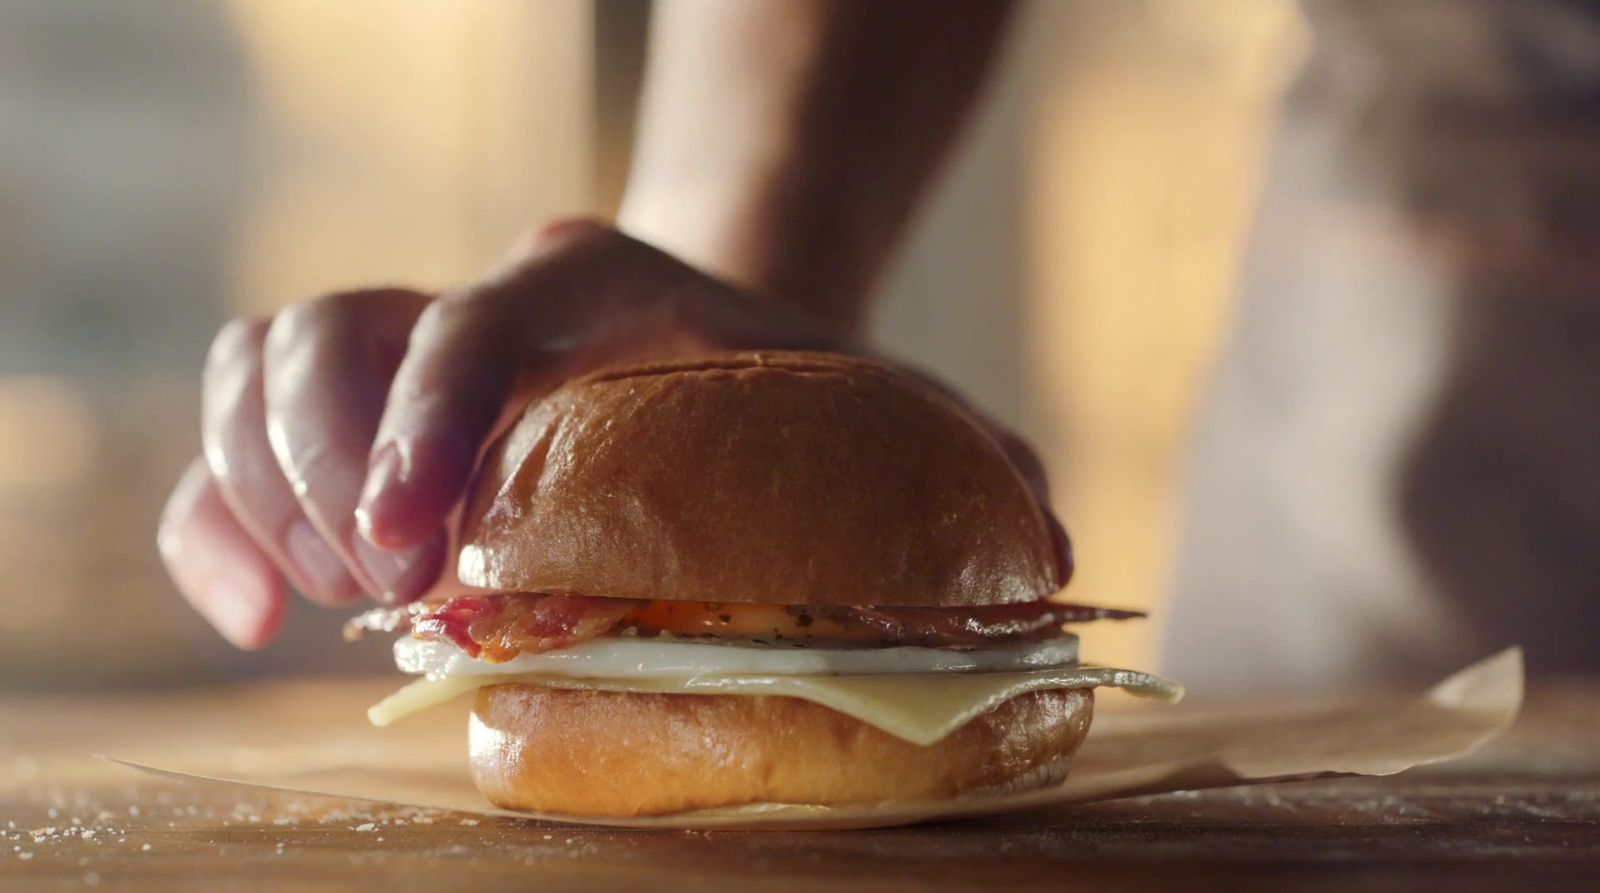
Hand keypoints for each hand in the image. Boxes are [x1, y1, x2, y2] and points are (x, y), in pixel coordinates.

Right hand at [157, 221, 1067, 648]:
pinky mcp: (353, 409)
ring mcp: (400, 347)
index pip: (479, 318)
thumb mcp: (872, 402)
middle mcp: (474, 297)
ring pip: (255, 370)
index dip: (432, 422)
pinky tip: (253, 615)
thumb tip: (1054, 556)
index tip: (424, 551)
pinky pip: (231, 438)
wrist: (713, 336)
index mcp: (591, 281)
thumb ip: (957, 460)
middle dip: (325, 474)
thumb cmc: (785, 384)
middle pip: (328, 335)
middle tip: (384, 598)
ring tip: (329, 605)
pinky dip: (217, 519)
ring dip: (258, 495)